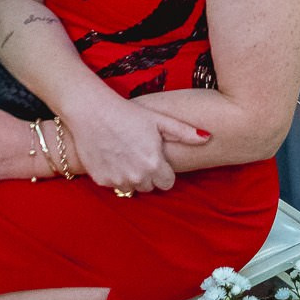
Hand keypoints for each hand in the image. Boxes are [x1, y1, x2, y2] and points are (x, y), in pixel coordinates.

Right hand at [63, 93, 204, 194]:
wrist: (92, 112)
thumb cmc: (128, 113)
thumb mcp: (159, 120)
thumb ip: (184, 132)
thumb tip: (207, 138)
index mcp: (154, 164)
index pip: (168, 183)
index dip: (164, 171)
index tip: (157, 159)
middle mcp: (137, 176)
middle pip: (150, 186)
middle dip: (148, 175)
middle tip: (140, 155)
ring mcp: (118, 180)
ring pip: (132, 188)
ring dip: (132, 177)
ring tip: (126, 155)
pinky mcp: (101, 180)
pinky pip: (114, 184)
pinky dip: (114, 175)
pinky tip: (112, 157)